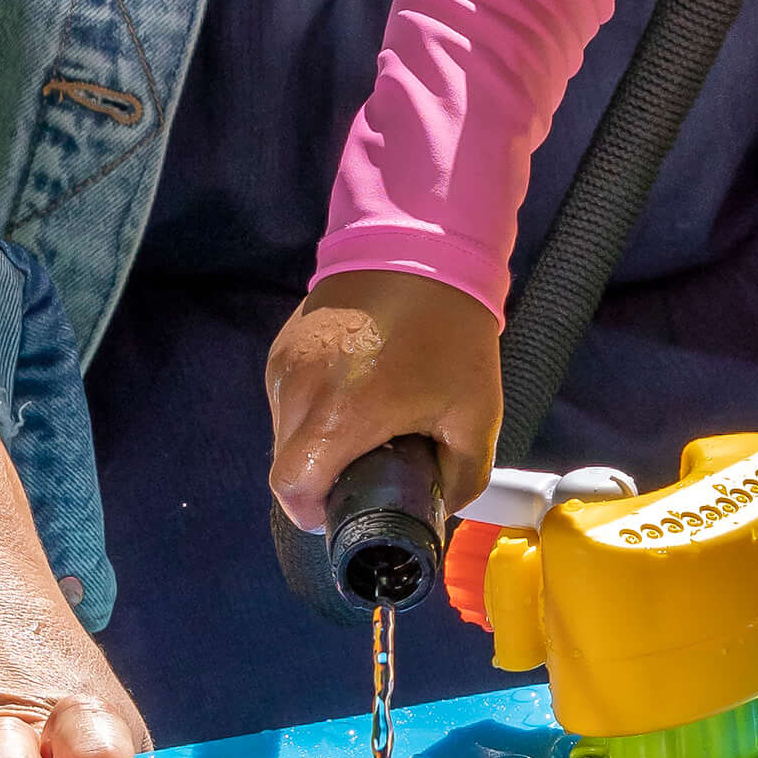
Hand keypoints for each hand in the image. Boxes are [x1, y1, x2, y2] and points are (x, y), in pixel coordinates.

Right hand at [266, 272, 502, 533]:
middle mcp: (297, 391)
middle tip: (366, 473)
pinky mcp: (282, 345)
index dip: (316, 512)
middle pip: (286, 466)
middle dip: (321, 482)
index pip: (292, 490)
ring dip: (315, 446)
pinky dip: (311, 413)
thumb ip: (460, 478)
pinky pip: (286, 399)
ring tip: (363, 428)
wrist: (420, 245)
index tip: (346, 508)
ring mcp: (284, 365)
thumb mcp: (474, 415)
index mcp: (339, 416)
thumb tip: (440, 507)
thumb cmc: (450, 333)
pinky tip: (351, 395)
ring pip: (283, 433)